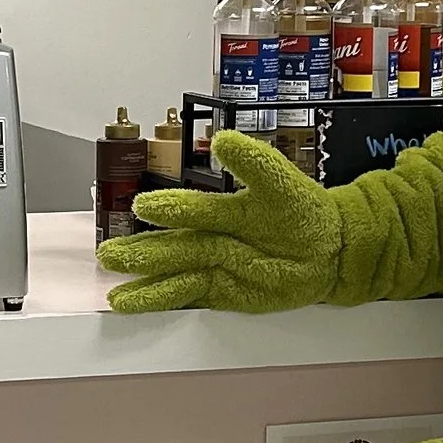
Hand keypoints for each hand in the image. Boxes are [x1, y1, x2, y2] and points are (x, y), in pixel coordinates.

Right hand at [100, 131, 343, 313]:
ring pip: (174, 273)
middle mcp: (214, 237)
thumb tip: (223, 140)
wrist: (333, 248)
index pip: (193, 211)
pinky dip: (160, 299)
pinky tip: (133, 302)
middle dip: (141, 252)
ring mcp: (217, 266)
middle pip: (173, 247)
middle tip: (109, 255)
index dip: (171, 210)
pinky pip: (188, 296)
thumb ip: (254, 163)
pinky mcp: (223, 292)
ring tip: (114, 287)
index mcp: (226, 209)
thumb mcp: (283, 183)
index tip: (146, 208)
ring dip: (144, 280)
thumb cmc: (307, 213)